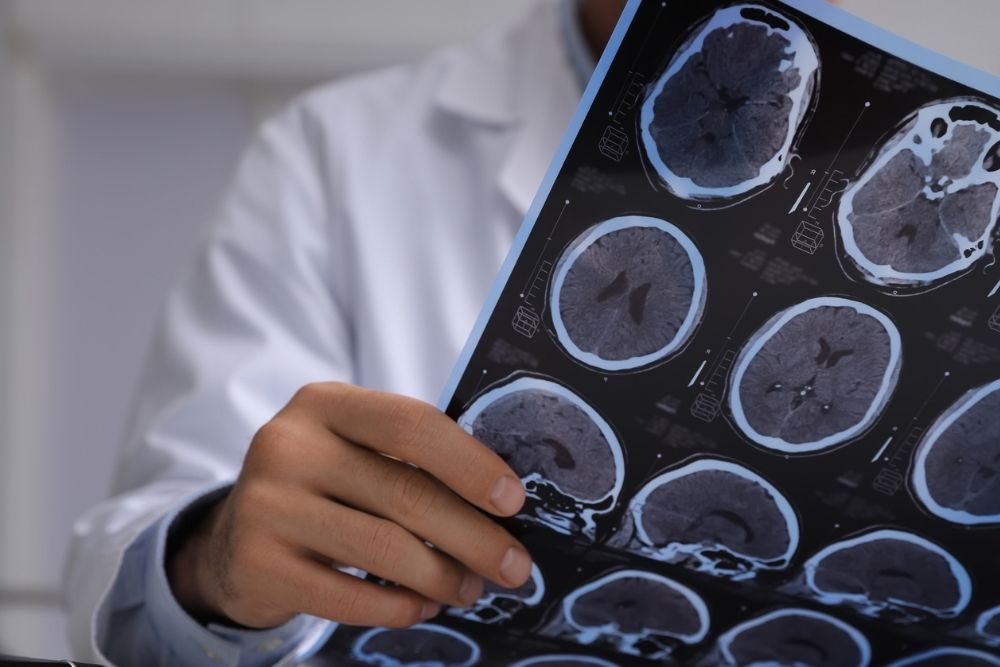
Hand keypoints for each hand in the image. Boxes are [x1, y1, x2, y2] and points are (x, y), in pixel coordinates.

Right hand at [167, 382, 530, 628]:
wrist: (234, 538)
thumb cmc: (322, 485)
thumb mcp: (354, 448)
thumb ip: (412, 458)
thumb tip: (501, 500)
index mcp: (324, 403)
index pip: (411, 424)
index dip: (470, 463)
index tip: (513, 501)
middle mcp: (289, 445)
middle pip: (406, 492)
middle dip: (475, 536)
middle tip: (514, 566)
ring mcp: (268, 505)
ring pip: (384, 548)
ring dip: (443, 576)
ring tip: (470, 589)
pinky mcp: (258, 564)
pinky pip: (349, 596)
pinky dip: (398, 607)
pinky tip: (421, 606)